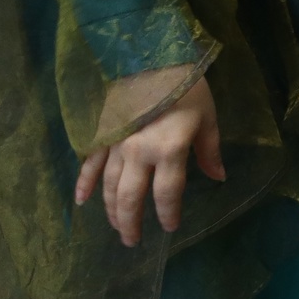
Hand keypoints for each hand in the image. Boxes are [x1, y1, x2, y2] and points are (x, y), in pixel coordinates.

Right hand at [74, 74, 222, 247]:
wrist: (152, 56)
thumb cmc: (187, 87)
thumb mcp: (208, 118)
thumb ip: (209, 151)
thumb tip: (218, 178)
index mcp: (169, 150)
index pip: (167, 193)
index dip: (168, 213)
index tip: (170, 227)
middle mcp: (139, 153)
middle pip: (131, 197)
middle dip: (131, 222)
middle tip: (132, 241)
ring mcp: (116, 145)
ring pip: (109, 186)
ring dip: (111, 210)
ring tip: (116, 227)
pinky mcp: (102, 134)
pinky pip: (89, 164)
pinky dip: (83, 183)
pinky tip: (81, 201)